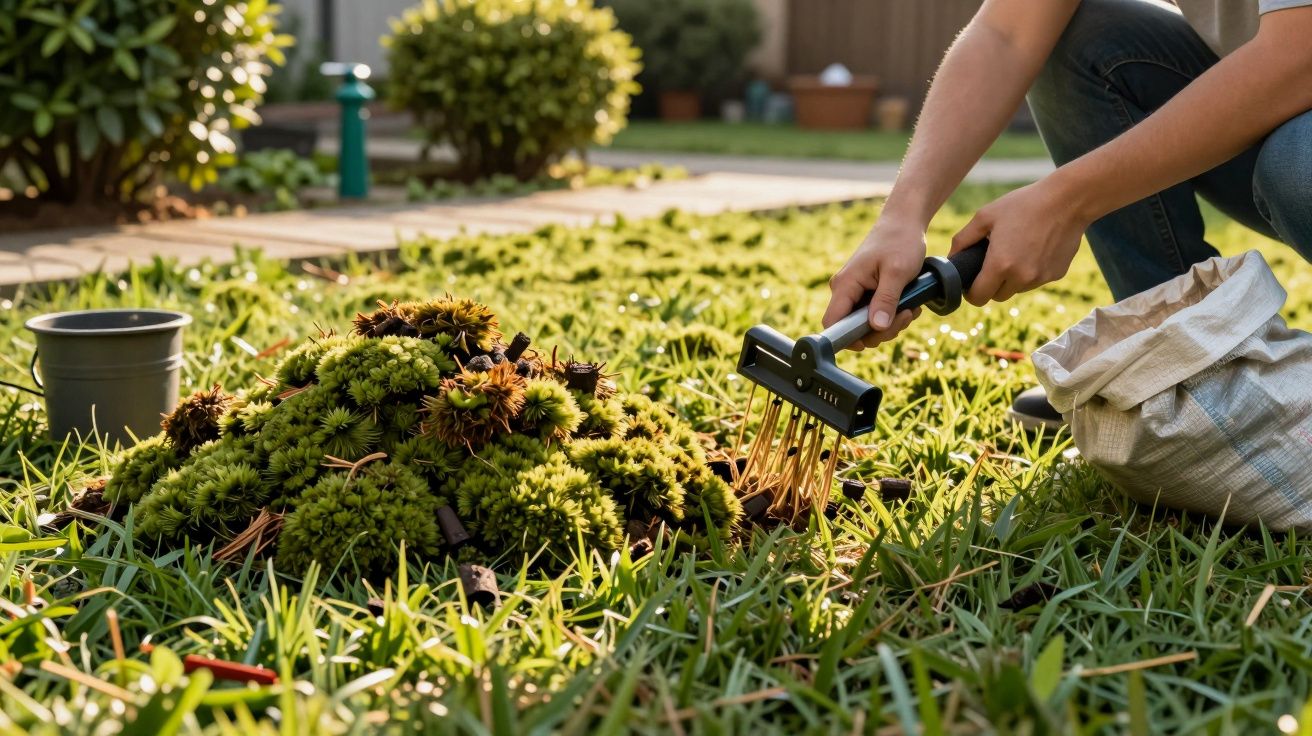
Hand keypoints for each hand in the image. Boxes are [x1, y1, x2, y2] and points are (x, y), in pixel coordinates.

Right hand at [823, 216, 926, 350]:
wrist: (904, 222)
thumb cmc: (900, 241)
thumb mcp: (897, 272)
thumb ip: (886, 300)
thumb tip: (876, 327)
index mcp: (845, 284)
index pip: (832, 323)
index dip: (848, 338)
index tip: (873, 339)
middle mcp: (845, 290)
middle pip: (853, 329)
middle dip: (882, 330)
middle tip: (906, 316)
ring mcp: (856, 292)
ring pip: (867, 325)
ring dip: (892, 323)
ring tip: (911, 307)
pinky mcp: (866, 293)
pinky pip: (875, 315)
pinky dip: (893, 315)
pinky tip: (909, 304)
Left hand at [950, 176, 1090, 304]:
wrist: (1068, 200)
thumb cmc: (1023, 204)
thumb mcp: (985, 216)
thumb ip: (963, 240)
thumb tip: (951, 258)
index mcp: (1000, 265)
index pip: (979, 298)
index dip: (971, 293)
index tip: (970, 284)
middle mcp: (1022, 277)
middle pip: (998, 296)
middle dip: (991, 285)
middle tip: (991, 264)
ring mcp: (1041, 278)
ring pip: (1017, 289)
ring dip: (1012, 279)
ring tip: (1015, 251)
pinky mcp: (1056, 275)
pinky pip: (1036, 280)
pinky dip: (1031, 271)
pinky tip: (1034, 249)